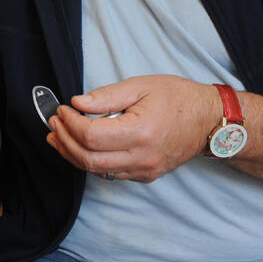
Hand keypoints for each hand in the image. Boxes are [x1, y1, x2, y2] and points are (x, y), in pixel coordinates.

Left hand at [46, 75, 216, 181]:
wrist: (208, 121)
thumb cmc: (178, 98)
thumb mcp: (141, 86)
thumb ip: (107, 96)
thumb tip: (77, 103)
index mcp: (142, 132)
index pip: (92, 136)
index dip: (70, 123)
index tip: (62, 109)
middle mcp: (143, 157)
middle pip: (89, 159)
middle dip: (64, 140)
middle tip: (54, 122)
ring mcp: (144, 170)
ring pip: (96, 171)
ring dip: (72, 154)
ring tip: (57, 135)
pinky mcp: (144, 175)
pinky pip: (109, 173)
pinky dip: (90, 161)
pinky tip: (79, 146)